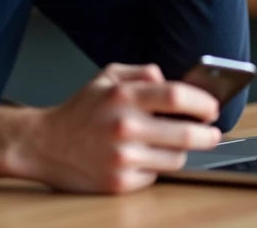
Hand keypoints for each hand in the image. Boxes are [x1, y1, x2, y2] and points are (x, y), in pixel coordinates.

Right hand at [0, 63, 221, 193]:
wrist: (44, 144)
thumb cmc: (79, 110)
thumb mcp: (106, 77)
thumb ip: (142, 73)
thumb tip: (172, 79)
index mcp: (122, 97)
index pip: (176, 97)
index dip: (202, 103)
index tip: (212, 108)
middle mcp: (124, 127)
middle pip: (186, 133)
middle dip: (208, 135)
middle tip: (212, 134)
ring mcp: (122, 158)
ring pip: (176, 158)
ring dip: (181, 151)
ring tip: (171, 143)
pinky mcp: (119, 183)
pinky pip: (156, 175)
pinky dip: (155, 167)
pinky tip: (142, 157)